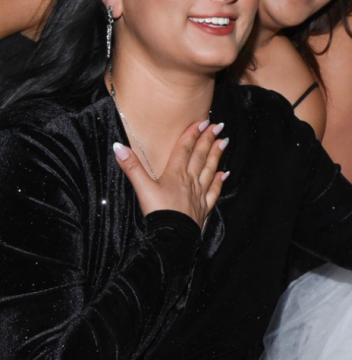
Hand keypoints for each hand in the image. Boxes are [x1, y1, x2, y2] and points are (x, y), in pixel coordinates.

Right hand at [113, 121, 228, 229]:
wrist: (173, 237)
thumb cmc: (158, 212)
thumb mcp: (142, 188)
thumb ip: (132, 167)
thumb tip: (118, 147)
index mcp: (175, 173)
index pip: (185, 149)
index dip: (193, 134)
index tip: (203, 121)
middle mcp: (190, 180)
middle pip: (200, 156)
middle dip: (208, 140)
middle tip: (218, 126)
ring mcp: (198, 194)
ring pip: (210, 170)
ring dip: (216, 155)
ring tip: (224, 142)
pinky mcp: (203, 208)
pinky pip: (214, 191)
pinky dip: (219, 181)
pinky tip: (225, 174)